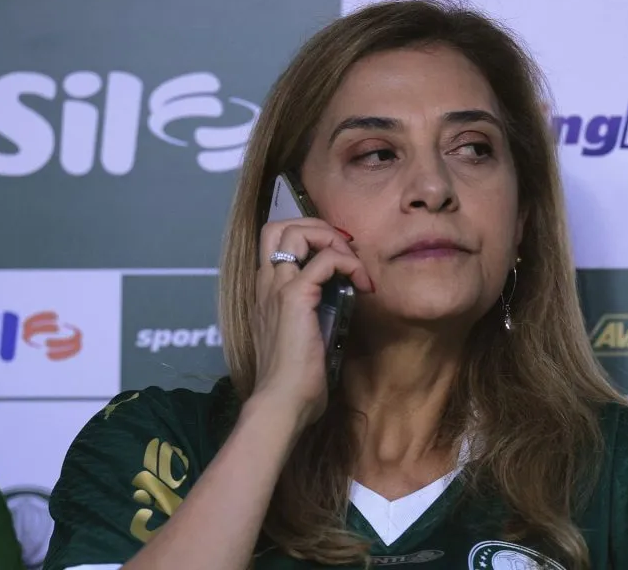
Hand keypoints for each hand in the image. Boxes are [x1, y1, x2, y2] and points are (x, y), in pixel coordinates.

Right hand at [249, 218, 371, 425]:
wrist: (281, 402)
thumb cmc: (293, 383)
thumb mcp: (301, 341)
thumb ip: (311, 320)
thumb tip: (336, 314)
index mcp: (265, 294)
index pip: (275, 243)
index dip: (307, 238)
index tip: (339, 260)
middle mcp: (266, 284)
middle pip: (279, 226)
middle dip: (317, 226)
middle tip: (344, 250)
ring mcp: (277, 288)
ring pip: (297, 231)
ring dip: (332, 239)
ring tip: (353, 264)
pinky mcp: (295, 297)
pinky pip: (326, 260)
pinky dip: (349, 263)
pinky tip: (363, 285)